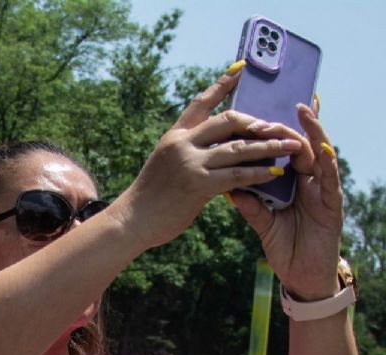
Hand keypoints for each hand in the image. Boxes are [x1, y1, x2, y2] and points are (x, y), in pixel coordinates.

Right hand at [111, 67, 305, 250]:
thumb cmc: (150, 196)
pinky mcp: (197, 185)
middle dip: (257, 122)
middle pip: (227, 119)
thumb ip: (188, 151)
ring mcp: (189, 163)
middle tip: (279, 126)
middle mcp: (182, 143)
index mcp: (174, 136)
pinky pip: (236, 175)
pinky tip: (275, 174)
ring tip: (291, 146)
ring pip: (238, 147)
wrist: (132, 219)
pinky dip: (258, 173)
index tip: (242, 68)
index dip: (223, 84)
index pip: (201, 101)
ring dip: (268, 146)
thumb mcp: (165, 164)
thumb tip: (217, 148)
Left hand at [230, 103, 342, 299]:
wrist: (301, 275)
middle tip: (275, 106)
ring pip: (319, 154)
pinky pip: (330, 180)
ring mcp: (322, 189)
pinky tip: (321, 148)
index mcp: (291, 180)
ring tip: (302, 111)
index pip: (281, 150)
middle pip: (299, 144)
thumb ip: (249, 202)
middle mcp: (308, 179)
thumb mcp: (262, 220)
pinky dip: (326, 162)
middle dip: (287, 124)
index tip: (257, 110)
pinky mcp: (332, 204)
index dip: (272, 131)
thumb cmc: (284, 245)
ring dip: (312, 132)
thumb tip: (225, 185)